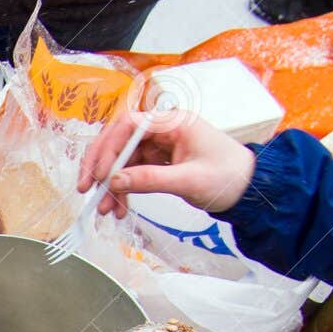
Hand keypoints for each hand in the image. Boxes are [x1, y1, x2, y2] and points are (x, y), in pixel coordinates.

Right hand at [78, 108, 256, 217]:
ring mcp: (158, 146)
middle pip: (118, 140)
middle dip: (99, 165)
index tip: (98, 174)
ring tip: (105, 209)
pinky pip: (131, 173)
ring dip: (109, 184)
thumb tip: (115, 181)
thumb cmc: (228, 177)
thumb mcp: (188, 180)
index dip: (108, 148)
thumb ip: (150, 180)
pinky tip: (119, 208)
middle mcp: (162, 130)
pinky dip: (122, 190)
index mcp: (173, 122)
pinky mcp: (158, 162)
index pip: (129, 125)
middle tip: (85, 188)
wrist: (247, 189)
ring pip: (122, 160)